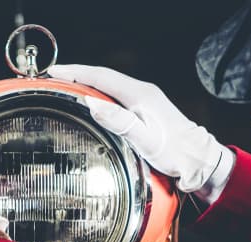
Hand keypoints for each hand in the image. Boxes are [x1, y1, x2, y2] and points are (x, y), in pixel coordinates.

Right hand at [48, 64, 231, 192]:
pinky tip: (87, 103)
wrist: (197, 160)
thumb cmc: (174, 152)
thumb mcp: (145, 139)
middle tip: (52, 80)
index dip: (75, 72)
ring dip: (85, 85)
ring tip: (63, 89)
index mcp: (139, 94)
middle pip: (102, 78)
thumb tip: (93, 104)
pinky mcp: (143, 110)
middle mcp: (141, 92)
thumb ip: (120, 122)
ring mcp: (143, 100)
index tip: (54, 72)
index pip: (101, 77)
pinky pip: (114, 96)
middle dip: (76, 76)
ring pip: (107, 87)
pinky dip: (97, 95)